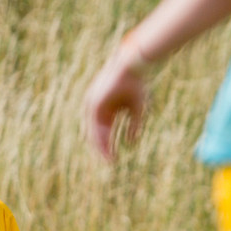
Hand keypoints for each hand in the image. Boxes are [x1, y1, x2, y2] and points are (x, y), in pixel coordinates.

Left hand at [84, 42, 148, 160]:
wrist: (132, 67)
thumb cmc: (137, 85)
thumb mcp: (137, 110)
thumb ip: (134, 127)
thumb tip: (130, 143)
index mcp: (108, 108)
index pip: (105, 131)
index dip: (109, 145)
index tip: (114, 159)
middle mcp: (98, 108)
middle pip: (97, 133)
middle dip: (103, 149)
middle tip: (109, 163)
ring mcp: (94, 105)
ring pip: (93, 131)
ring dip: (100, 147)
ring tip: (106, 160)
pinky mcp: (94, 103)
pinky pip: (93, 125)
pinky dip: (98, 137)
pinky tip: (103, 147)